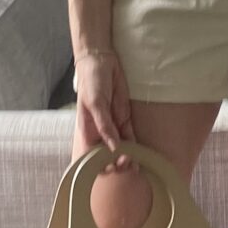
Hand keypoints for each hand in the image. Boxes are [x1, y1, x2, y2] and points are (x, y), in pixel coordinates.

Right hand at [73, 48, 134, 170]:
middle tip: (126, 162)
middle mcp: (99, 131)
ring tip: (135, 165)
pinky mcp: (124, 119)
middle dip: (115, 163)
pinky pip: (130, 137)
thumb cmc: (92, 81)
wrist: (102, 62)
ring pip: (120, 149)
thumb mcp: (96, 103)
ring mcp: (113, 126)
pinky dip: (134, 147)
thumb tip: (113, 147)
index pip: (90, 156)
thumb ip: (104, 125)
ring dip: (127, 158)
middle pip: (106, 156)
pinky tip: (140, 155)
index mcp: (87, 130)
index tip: (111, 166)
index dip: (99, 165)